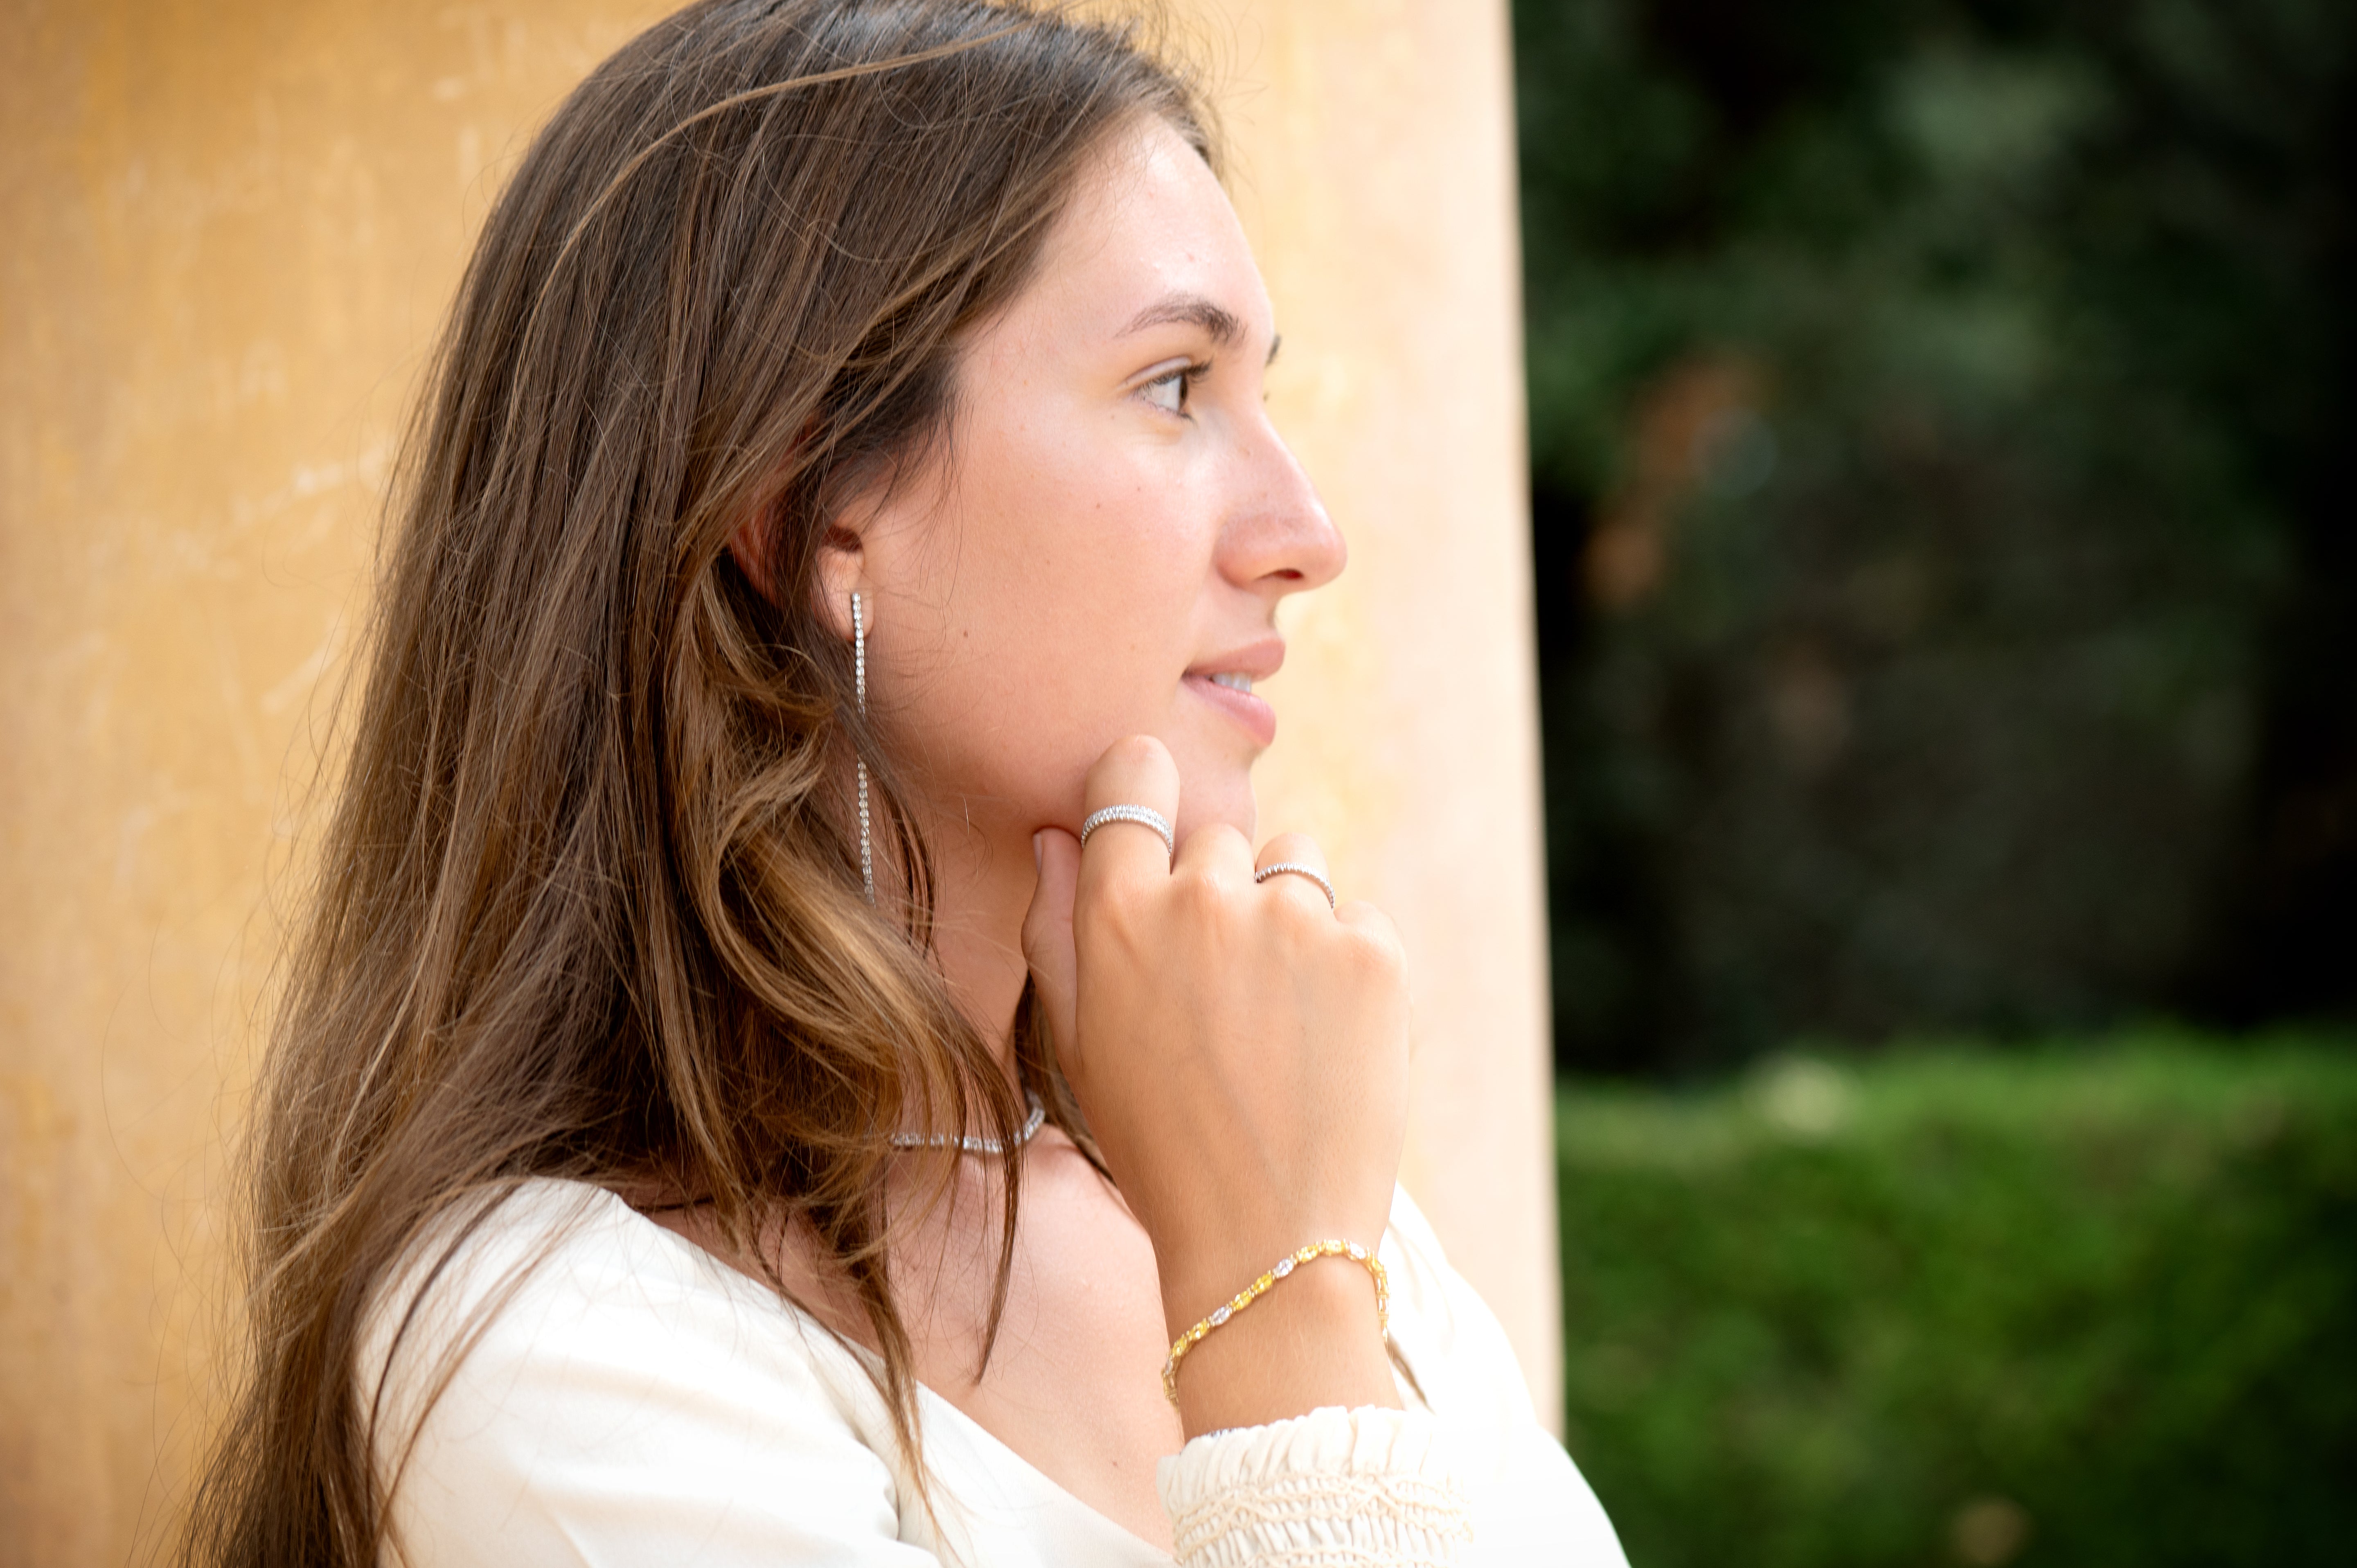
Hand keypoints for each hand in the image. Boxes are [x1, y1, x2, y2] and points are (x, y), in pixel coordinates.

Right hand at [1021, 736, 1410, 1432]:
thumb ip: (1057, 927)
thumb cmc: (1158, 1147)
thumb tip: (1062, 836)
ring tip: (1279, 1017)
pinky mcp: (1374, 950)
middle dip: (1220, 893)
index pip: (1133, 774)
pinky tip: (1326, 1039)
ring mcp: (1297, 919)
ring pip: (1296, 865)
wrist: (1266, 1241)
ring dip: (1288, 916)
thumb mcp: (1079, 1045)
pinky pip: (1357, 917)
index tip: (1157, 832)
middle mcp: (1205, 897)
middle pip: (1219, 837)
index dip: (1145, 791)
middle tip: (1222, 993)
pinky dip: (1348, 963)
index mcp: (1118, 914)